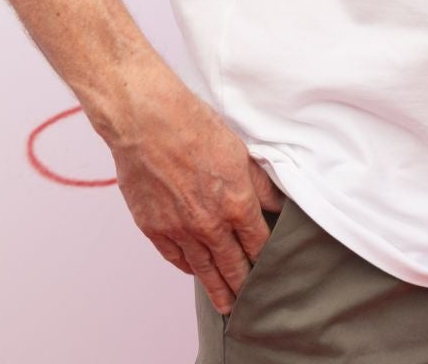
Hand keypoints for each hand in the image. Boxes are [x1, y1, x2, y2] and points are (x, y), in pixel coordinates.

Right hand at [99, 69, 284, 314]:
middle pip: (233, 265)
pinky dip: (188, 267)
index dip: (267, 258)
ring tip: (226, 303)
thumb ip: (261, 184)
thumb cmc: (195, 128)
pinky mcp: (154, 228)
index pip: (259, 243)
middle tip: (252, 300)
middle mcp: (209, 224)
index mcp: (237, 204)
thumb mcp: (241, 152)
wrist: (147, 123)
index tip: (273, 268)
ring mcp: (179, 229)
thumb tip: (280, 204)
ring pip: (203, 268)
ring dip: (217, 287)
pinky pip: (175, 257)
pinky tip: (195, 271)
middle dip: (244, 284)